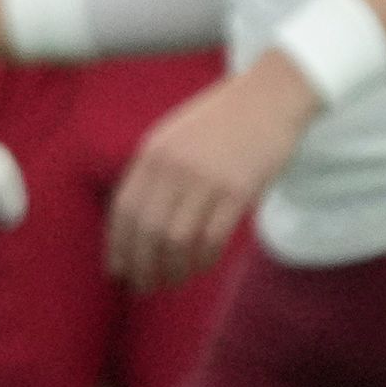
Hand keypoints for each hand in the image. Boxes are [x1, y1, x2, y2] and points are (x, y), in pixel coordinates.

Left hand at [107, 56, 310, 291]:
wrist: (268, 98)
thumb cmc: (220, 121)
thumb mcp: (173, 138)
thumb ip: (155, 173)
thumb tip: (136, 222)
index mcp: (152, 154)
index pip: (124, 209)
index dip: (118, 245)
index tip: (117, 271)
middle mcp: (173, 167)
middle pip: (146, 230)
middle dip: (141, 265)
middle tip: (143, 288)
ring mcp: (205, 179)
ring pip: (177, 240)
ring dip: (171, 269)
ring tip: (169, 283)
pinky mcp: (239, 191)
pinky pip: (212, 238)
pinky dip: (201, 260)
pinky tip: (198, 268)